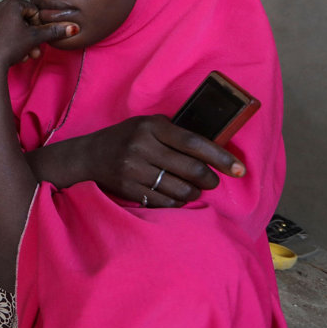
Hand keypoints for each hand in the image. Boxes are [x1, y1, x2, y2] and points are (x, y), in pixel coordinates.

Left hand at [0, 0, 76, 76]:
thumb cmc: (9, 47)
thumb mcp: (34, 38)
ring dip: (18, 42)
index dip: (39, 27)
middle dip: (29, 38)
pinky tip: (7, 55)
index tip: (39, 40)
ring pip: (8, 29)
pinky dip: (3, 42)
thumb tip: (73, 28)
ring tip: (22, 57)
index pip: (33, 12)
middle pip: (20, 21)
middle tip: (34, 52)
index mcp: (10, 2)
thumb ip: (53, 31)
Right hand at [76, 115, 246, 207]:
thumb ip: (175, 134)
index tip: (238, 168)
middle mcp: (142, 147)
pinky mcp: (129, 189)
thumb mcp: (147, 126)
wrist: (88, 156)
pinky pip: (165, 201)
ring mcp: (134, 170)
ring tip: (193, 189)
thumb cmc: (126, 138)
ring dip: (194, 192)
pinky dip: (177, 201)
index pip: (193, 143)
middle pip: (191, 169)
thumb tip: (214, 149)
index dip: (220, 157)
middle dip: (209, 179)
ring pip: (180, 189)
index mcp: (151, 127)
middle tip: (212, 181)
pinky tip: (176, 195)